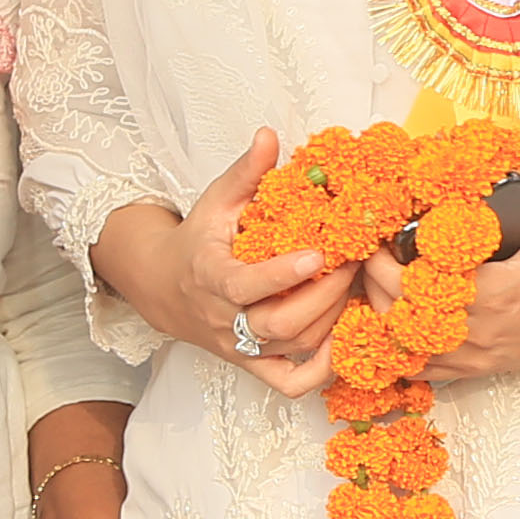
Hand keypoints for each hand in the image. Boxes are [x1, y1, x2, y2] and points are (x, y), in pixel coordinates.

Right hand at [100, 130, 357, 399]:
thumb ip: (245, 173)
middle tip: (353, 262)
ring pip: (293, 346)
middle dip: (324, 295)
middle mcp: (225, 321)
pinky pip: (289, 383)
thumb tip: (270, 135)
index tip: (316, 254)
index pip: (244, 286)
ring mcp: (240, 348)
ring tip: (354, 284)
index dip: (281, 275)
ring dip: (331, 318)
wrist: (164, 289)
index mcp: (210, 278)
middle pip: (279, 323)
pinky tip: (341, 341)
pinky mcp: (252, 365)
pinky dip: (320, 372)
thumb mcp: (214, 203)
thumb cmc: (197, 242)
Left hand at [363, 199, 519, 385]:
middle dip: (375, 281)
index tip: (381, 236)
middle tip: (374, 253)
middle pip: (399, 315)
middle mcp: (480, 330)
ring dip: (384, 314)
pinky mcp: (481, 368)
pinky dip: (401, 349)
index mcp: (494, 291)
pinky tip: (397, 323)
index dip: (386, 260)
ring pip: (405, 347)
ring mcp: (478, 355)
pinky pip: (425, 369)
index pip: (415, 283)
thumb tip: (475, 170)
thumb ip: (518, 184)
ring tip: (383, 283)